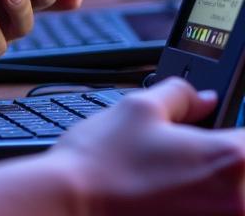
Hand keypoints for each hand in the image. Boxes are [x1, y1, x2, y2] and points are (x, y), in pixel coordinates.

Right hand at [49, 77, 244, 214]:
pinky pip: (218, 211)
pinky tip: (171, 194)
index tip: (222, 122)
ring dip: (213, 182)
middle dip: (227, 157)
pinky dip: (201, 203)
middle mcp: (238, 201)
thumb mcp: (138, 108)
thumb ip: (181, 96)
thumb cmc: (103, 161)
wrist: (73, 204)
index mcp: (229, 159)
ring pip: (235, 194)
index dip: (236, 122)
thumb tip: (204, 99)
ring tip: (175, 174)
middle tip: (189, 148)